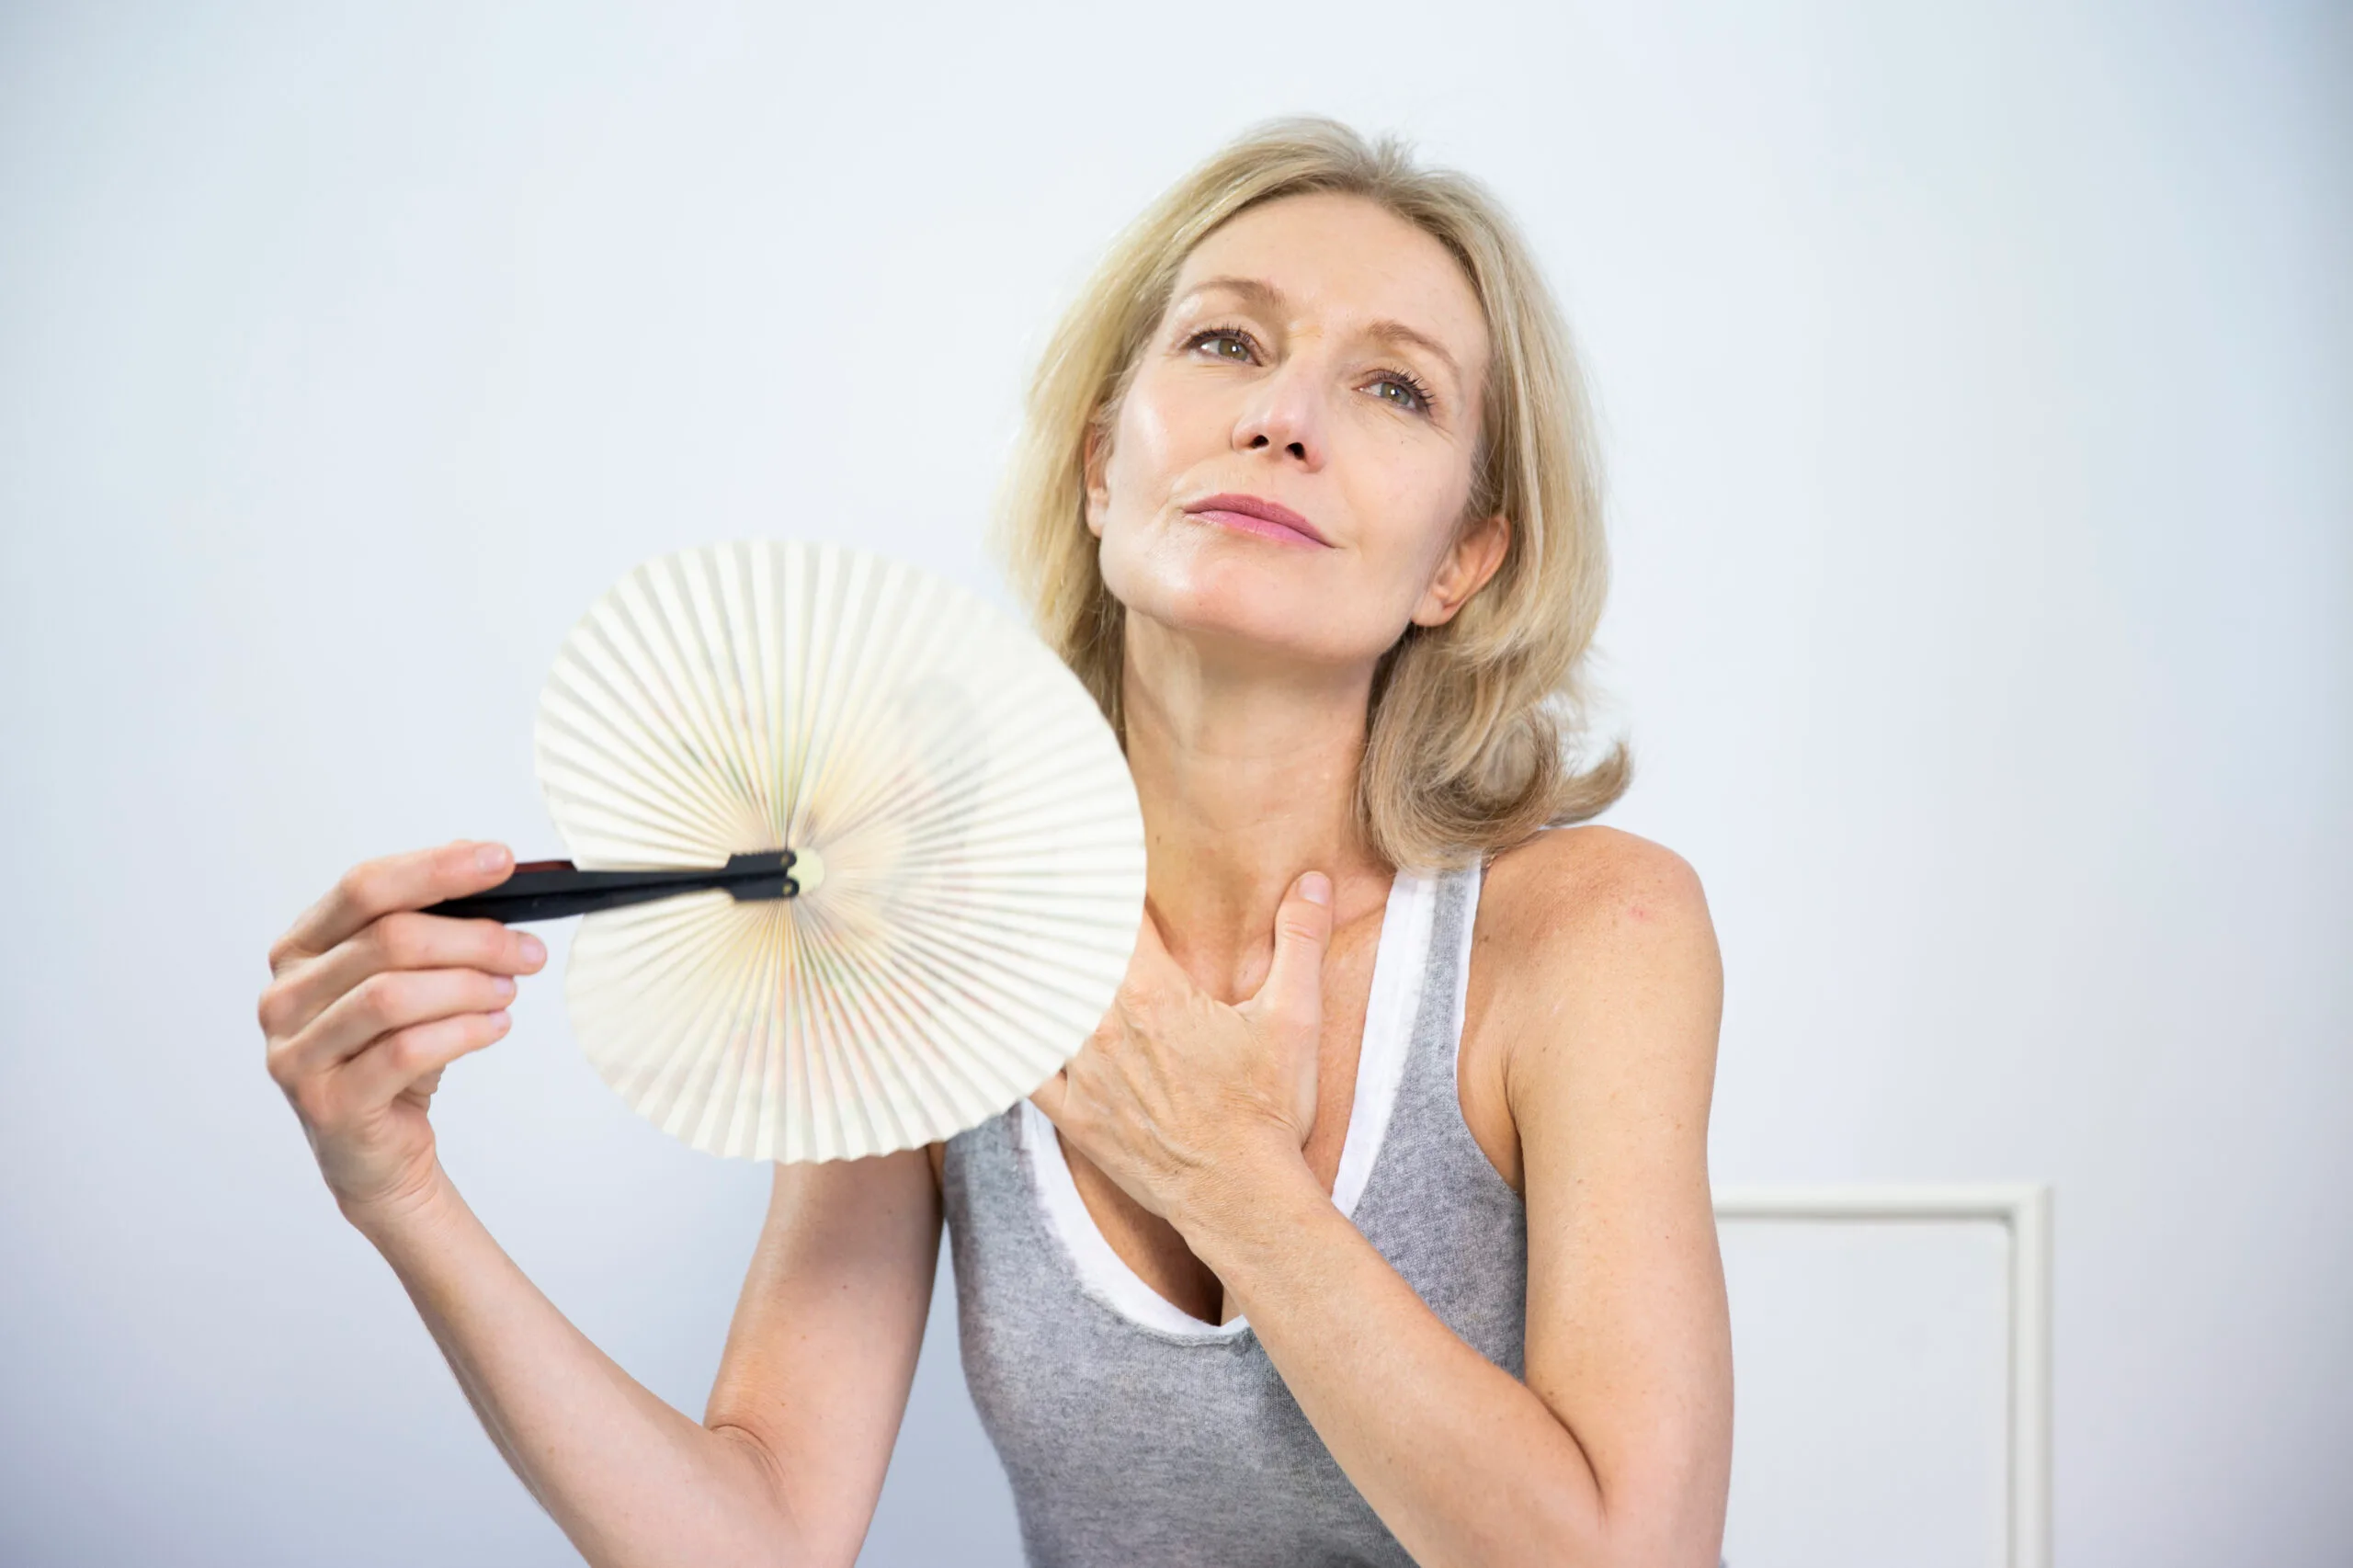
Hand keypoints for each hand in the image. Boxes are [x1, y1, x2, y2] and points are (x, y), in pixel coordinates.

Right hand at [259, 841, 547, 1222]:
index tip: (500, 860)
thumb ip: (429, 919)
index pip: (364, 888)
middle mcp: (283, 996)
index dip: (436, 868)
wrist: (377, 1154)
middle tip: (528, 951)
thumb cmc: (393, 1055)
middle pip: (388, 940)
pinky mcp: (327, 1103)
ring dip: (469, 986)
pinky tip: (495, 1026)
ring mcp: (296, 1053)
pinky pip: (404, 1052)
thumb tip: (475, 852)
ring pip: (393, 996)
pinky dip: (463, 1033)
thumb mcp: (409, 980)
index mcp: (298, 949)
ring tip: (511, 991)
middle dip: (473, 938)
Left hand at [1030, 871, 1333, 1233]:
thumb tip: (1312, 882)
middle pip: (1066, 955)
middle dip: (1064, 924)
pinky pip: (1024, 1072)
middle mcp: (1103, 1026)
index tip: (1097, 860)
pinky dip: (1012, 1045)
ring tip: (1015, 941)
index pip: (1114, 917)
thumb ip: (1300, 941)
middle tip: (1039, 889)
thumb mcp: (1294, 1017)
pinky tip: (998, 1024)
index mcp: (1151, 991)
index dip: (1107, 884)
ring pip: (1040, 1006)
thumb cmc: (1267, 1108)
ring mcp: (1082, 1074)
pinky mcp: (1073, 1116)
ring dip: (1034, 974)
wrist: (1240, 1197)